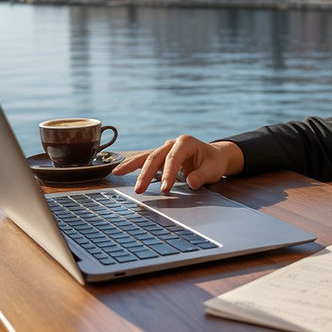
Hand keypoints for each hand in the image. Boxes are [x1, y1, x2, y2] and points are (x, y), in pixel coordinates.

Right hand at [111, 135, 241, 193]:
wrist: (214, 156)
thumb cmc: (214, 162)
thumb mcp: (214, 169)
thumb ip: (203, 176)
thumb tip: (191, 183)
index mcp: (186, 142)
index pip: (173, 158)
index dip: (167, 174)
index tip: (164, 190)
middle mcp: (172, 143)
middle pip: (155, 157)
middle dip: (146, 174)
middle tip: (139, 190)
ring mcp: (165, 148)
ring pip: (146, 156)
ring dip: (132, 166)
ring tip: (117, 173)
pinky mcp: (161, 156)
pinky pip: (145, 160)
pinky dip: (133, 165)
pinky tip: (120, 170)